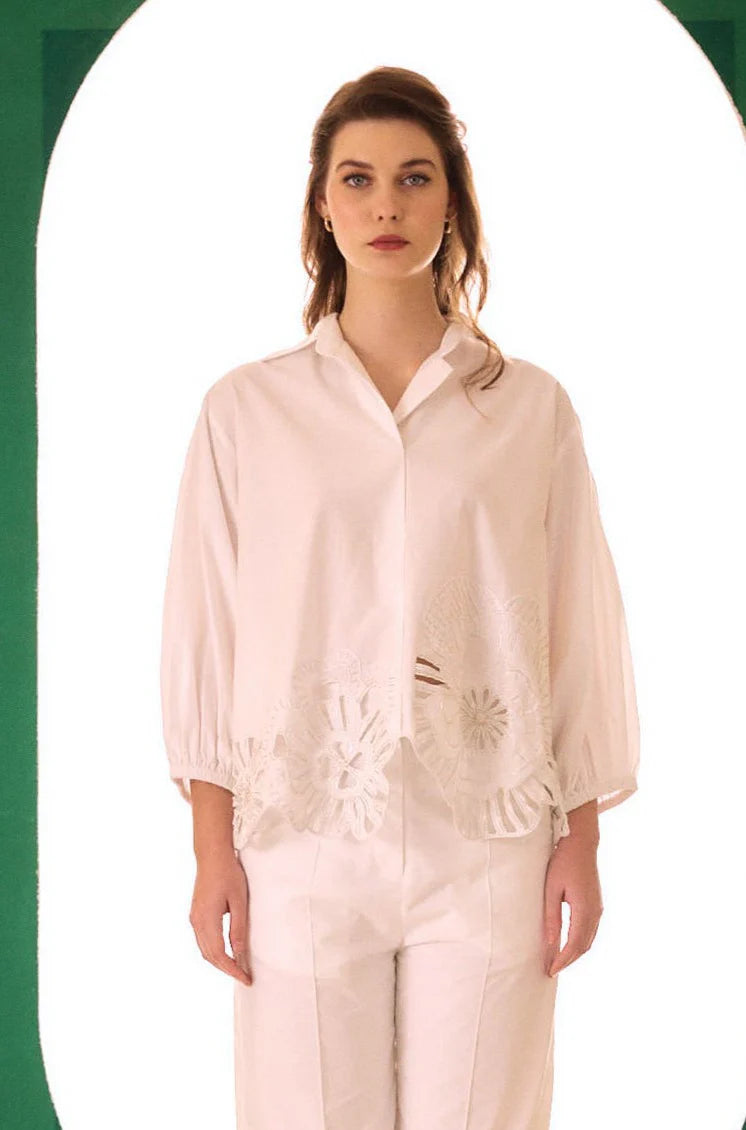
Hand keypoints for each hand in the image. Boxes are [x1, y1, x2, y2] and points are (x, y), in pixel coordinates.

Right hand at [189, 852, 252, 986]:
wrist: (212, 856)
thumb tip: (239, 953)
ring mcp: (194, 918)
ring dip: (219, 961)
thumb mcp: (239, 901)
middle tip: (244, 976)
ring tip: (237, 967)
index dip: (232, 969)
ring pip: (204, 949)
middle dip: (226, 969)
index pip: (219, 955)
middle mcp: (196, 922)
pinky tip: (226, 951)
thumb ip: (238, 928)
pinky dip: (214, 950)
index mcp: (207, 920)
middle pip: (209, 956)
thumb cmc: (228, 874)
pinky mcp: (196, 914)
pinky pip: (203, 940)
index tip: (245, 978)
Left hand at [543, 830, 602, 977]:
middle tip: (551, 970)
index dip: (563, 960)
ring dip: (574, 953)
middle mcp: (596, 913)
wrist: (582, 843)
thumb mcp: (552, 889)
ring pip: (589, 940)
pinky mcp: (597, 904)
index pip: (575, 945)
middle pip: (584, 946)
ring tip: (557, 961)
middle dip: (568, 961)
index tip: (550, 971)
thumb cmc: (563, 862)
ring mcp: (599, 909)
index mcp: (585, 910)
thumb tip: (551, 943)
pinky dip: (580, 942)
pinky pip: (590, 931)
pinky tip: (568, 944)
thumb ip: (551, 916)